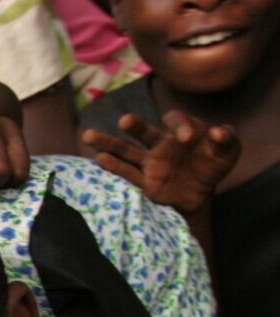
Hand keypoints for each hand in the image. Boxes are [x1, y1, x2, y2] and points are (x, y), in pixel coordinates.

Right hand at [82, 110, 239, 214]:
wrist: (199, 195)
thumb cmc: (213, 166)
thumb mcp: (228, 153)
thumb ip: (227, 139)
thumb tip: (217, 131)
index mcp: (180, 132)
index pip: (176, 121)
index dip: (181, 125)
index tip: (188, 137)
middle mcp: (160, 144)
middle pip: (144, 132)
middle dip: (136, 126)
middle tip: (125, 121)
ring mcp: (150, 163)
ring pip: (127, 151)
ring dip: (108, 143)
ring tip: (88, 135)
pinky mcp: (145, 182)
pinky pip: (128, 173)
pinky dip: (114, 167)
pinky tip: (100, 159)